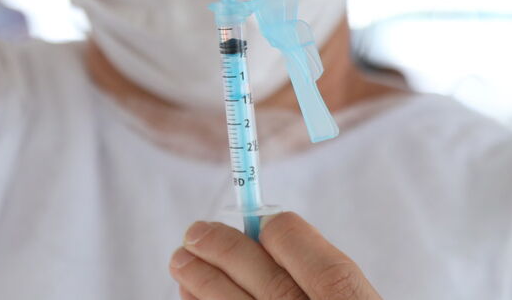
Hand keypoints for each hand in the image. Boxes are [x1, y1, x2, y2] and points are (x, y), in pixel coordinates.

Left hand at [169, 213, 383, 299]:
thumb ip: (329, 288)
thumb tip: (270, 233)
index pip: (329, 272)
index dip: (289, 238)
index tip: (262, 220)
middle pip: (273, 288)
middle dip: (228, 251)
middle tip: (196, 232)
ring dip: (203, 282)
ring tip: (182, 260)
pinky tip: (190, 299)